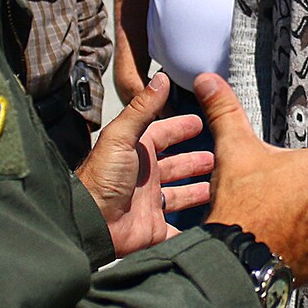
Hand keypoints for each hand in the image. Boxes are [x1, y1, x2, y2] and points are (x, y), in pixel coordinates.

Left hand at [76, 74, 214, 255]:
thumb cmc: (101, 180)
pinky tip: (208, 221)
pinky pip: (177, 229)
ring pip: (180, 195)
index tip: (200, 121)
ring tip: (218, 185)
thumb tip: (161, 78)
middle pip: (176, 165)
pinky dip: (191, 227)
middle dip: (195, 160)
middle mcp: (144, 177)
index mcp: (137, 152)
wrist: (90, 225)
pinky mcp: (154, 228)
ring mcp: (150, 203)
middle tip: (217, 156)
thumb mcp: (121, 137)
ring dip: (197, 190)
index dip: (180, 128)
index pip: (163, 134)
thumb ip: (142, 108)